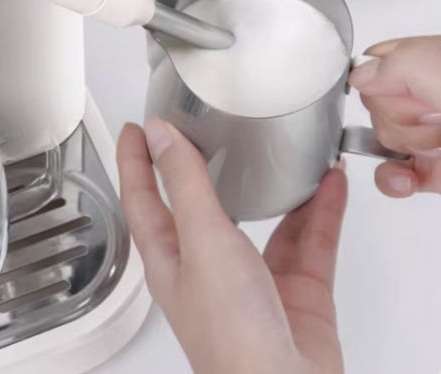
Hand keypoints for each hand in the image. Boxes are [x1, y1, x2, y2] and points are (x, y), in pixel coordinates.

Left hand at [117, 119, 346, 373]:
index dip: (134, 161)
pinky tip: (329, 187)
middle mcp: (206, 264)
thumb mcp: (201, 240)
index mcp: (170, 255)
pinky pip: (308, 238)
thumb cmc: (231, 335)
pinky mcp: (293, 289)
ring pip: (260, 218)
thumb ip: (184, 184)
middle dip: (197, 168)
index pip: (142, 197)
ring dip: (271, 188)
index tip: (136, 130)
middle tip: (200, 133)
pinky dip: (321, 211)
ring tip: (277, 153)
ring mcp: (251, 277)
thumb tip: (161, 135)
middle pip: (196, 205)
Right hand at [349, 36, 440, 196]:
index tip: (391, 83)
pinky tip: (405, 176)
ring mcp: (426, 133)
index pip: (373, 63)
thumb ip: (391, 64)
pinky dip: (393, 180)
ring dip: (406, 143)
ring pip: (380, 138)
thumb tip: (358, 77)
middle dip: (397, 113)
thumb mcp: (434, 65)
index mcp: (423, 61)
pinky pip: (391, 176)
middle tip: (431, 109)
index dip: (374, 77)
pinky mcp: (430, 169)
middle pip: (372, 103)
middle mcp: (423, 96)